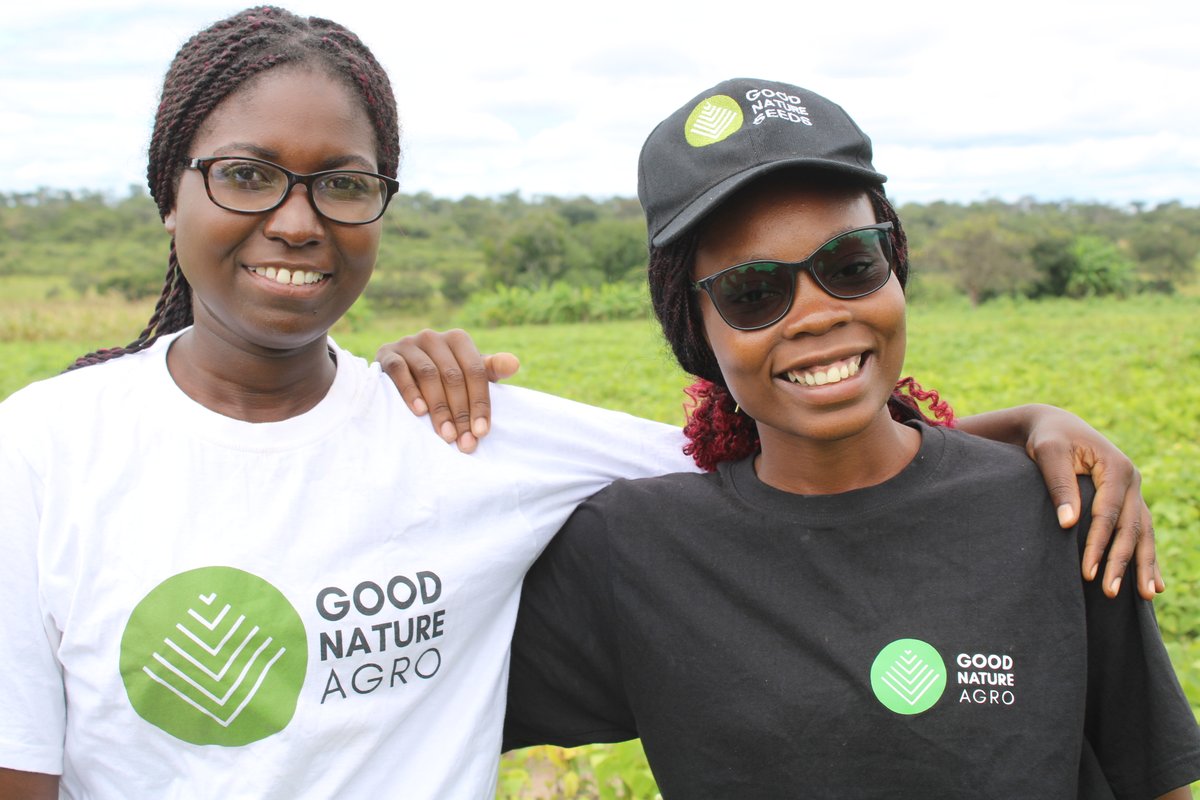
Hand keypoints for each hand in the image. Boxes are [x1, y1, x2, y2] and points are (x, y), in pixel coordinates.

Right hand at [376, 329, 518, 452]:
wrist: (399, 368)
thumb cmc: (441, 375)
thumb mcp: (467, 372)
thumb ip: (490, 370)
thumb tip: (514, 364)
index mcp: (458, 339)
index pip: (476, 371)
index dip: (480, 403)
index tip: (481, 432)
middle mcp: (434, 337)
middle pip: (453, 376)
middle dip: (460, 412)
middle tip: (463, 442)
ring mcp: (409, 343)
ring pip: (429, 374)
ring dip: (439, 408)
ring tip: (445, 435)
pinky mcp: (387, 353)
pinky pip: (399, 371)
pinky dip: (410, 391)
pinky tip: (419, 412)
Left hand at [1021, 407, 1162, 600]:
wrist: (1055, 425)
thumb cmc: (1048, 438)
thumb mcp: (1048, 453)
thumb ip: (1059, 484)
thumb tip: (1068, 523)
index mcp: (1116, 467)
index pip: (1108, 514)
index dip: (1098, 544)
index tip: (1086, 572)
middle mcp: (1132, 480)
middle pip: (1131, 528)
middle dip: (1121, 562)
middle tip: (1110, 592)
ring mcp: (1133, 491)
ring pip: (1143, 532)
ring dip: (1143, 565)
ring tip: (1145, 596)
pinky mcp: (1128, 500)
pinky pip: (1142, 531)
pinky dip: (1147, 556)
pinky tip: (1154, 583)